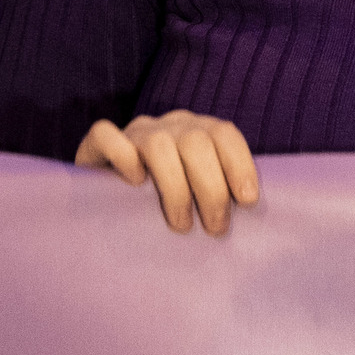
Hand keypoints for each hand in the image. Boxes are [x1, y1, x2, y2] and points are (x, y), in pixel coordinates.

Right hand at [77, 112, 260, 235]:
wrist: (115, 205)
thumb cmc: (174, 206)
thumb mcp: (205, 195)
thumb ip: (225, 195)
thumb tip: (258, 221)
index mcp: (199, 132)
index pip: (223, 133)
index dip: (239, 164)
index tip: (246, 202)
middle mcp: (169, 126)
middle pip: (195, 141)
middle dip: (210, 189)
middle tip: (214, 228)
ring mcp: (133, 132)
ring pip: (157, 143)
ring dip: (175, 188)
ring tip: (181, 224)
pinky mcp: (96, 143)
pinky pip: (106, 134)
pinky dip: (122, 156)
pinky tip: (134, 182)